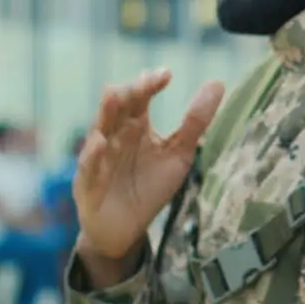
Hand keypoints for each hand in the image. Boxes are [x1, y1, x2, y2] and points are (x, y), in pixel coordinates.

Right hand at [74, 68, 224, 260]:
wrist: (127, 229)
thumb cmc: (150, 186)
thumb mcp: (179, 153)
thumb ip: (194, 122)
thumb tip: (217, 83)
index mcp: (135, 124)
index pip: (140, 97)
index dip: (150, 83)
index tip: (166, 74)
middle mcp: (114, 135)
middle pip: (118, 107)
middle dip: (129, 93)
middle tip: (145, 82)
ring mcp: (98, 157)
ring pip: (99, 130)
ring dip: (106, 114)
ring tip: (114, 97)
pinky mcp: (87, 183)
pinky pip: (88, 167)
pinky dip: (92, 155)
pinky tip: (99, 143)